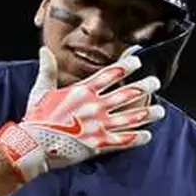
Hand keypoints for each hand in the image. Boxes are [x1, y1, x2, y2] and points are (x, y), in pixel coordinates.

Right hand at [0, 46, 164, 179]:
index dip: (126, 67)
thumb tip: (44, 50)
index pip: (109, 75)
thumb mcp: (41, 90)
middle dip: (144, 88)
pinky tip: (148, 135)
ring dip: (147, 114)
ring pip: (130, 118)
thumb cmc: (37, 118)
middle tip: (156, 83)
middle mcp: (95, 107)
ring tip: (161, 111)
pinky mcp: (99, 145)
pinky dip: (137, 138)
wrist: (34, 145)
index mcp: (82, 92)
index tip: (137, 61)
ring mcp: (99, 126)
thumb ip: (47, 70)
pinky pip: (123, 141)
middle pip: (126, 95)